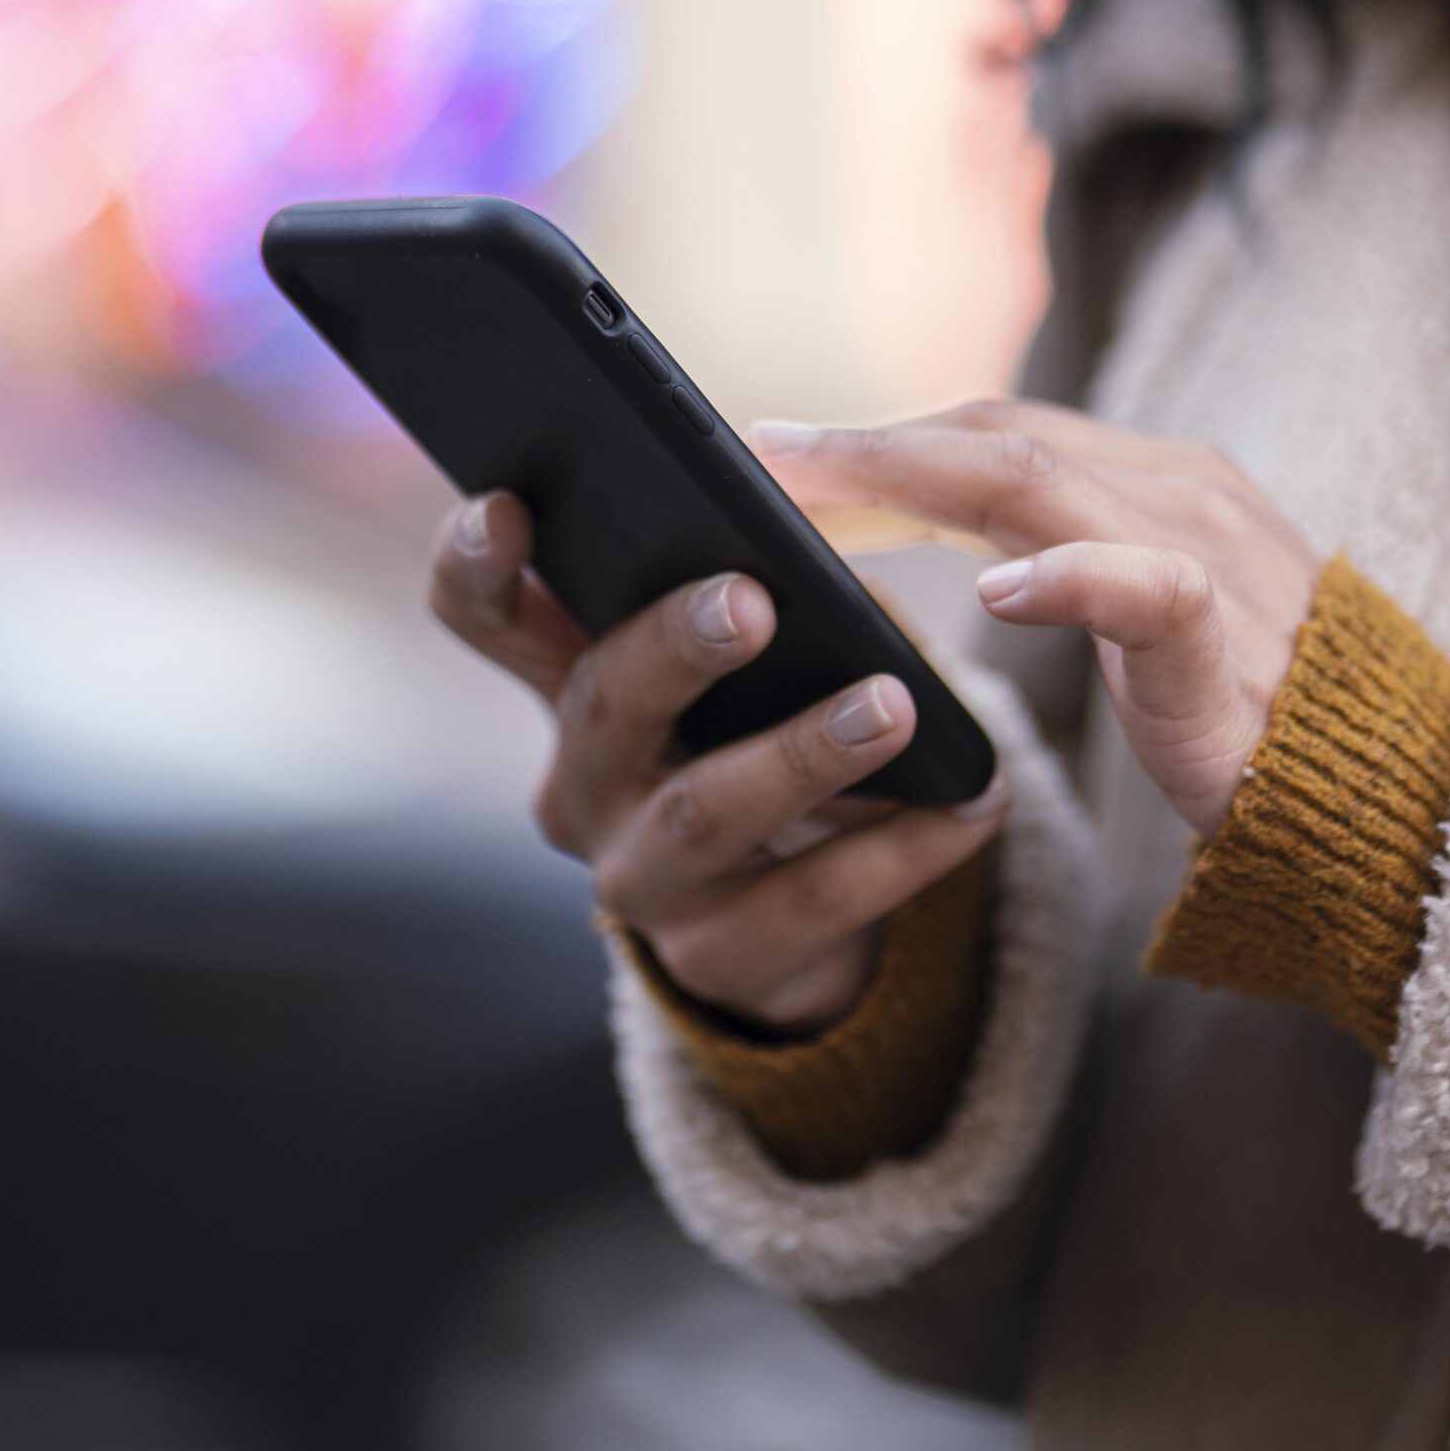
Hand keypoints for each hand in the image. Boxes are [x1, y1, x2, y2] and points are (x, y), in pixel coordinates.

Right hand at [427, 493, 1011, 1032]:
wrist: (789, 917)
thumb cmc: (759, 736)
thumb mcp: (726, 669)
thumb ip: (727, 591)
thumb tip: (808, 492)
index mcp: (569, 680)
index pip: (484, 614)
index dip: (478, 562)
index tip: (510, 505)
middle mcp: (581, 783)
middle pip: (603, 702)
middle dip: (674, 647)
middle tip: (750, 601)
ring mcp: (638, 879)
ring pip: (704, 813)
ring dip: (800, 754)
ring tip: (889, 706)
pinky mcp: (716, 958)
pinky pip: (812, 900)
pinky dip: (903, 849)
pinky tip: (972, 803)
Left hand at [749, 401, 1324, 841]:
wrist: (1385, 791)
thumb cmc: (1247, 708)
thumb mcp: (1138, 613)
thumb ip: (1060, 560)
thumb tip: (942, 547)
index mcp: (1156, 479)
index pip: (995, 428)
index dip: (881, 434)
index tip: (776, 455)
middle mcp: (1179, 489)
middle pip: (995, 435)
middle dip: (866, 442)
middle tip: (759, 458)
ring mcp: (1206, 554)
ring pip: (1040, 480)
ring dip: (910, 473)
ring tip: (813, 493)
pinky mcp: (1227, 640)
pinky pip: (1146, 589)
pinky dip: (1069, 577)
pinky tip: (996, 589)